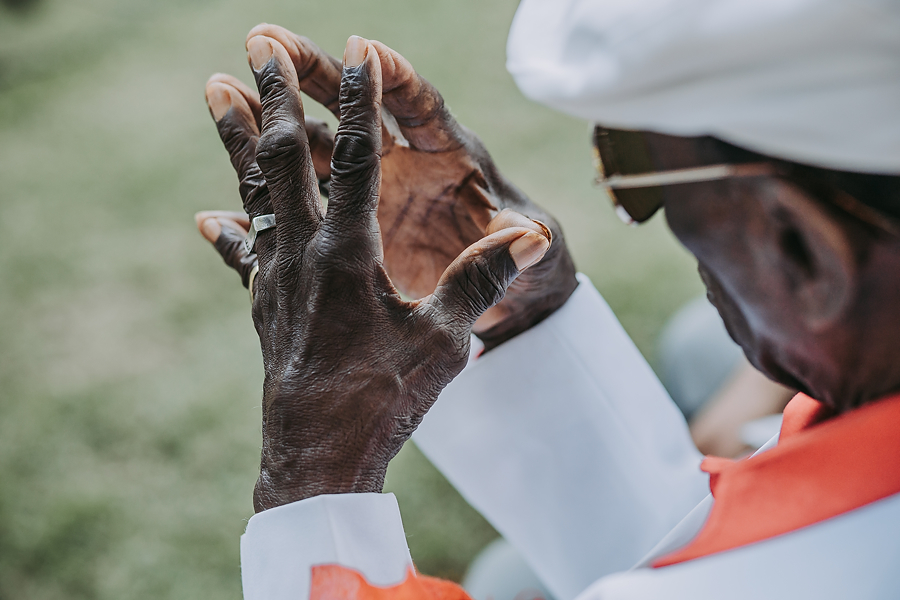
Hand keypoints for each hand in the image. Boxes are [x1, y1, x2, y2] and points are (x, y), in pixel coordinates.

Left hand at [196, 36, 549, 510]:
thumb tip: (532, 238)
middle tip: (260, 41)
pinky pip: (244, 252)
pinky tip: (207, 216)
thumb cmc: (385, 400)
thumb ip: (480, 283)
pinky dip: (230, 227)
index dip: (357, 101)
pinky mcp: (264, 306)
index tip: (357, 49)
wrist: (317, 457)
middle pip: (282, 157)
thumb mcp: (444, 343)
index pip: (353, 159)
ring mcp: (275, 278)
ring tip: (214, 88)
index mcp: (349, 254)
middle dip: (274, 94)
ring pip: (251, 191)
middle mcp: (303, 254)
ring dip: (235, 137)